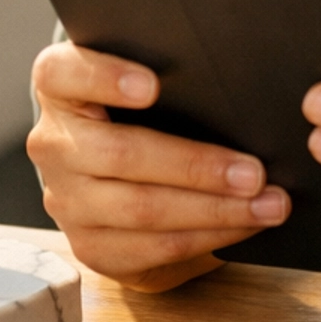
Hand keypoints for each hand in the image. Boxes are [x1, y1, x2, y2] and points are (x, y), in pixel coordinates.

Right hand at [28, 41, 289, 291]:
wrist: (111, 171)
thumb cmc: (144, 109)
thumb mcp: (144, 78)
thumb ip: (171, 73)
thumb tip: (240, 82)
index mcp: (58, 87)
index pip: (63, 73)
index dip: (105, 77)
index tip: (153, 86)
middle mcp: (53, 144)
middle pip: (121, 154)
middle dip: (196, 166)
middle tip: (255, 172)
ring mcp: (65, 200)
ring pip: (142, 209)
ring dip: (215, 210)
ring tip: (267, 204)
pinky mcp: (89, 246)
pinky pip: (153, 248)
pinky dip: (207, 237)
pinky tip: (244, 226)